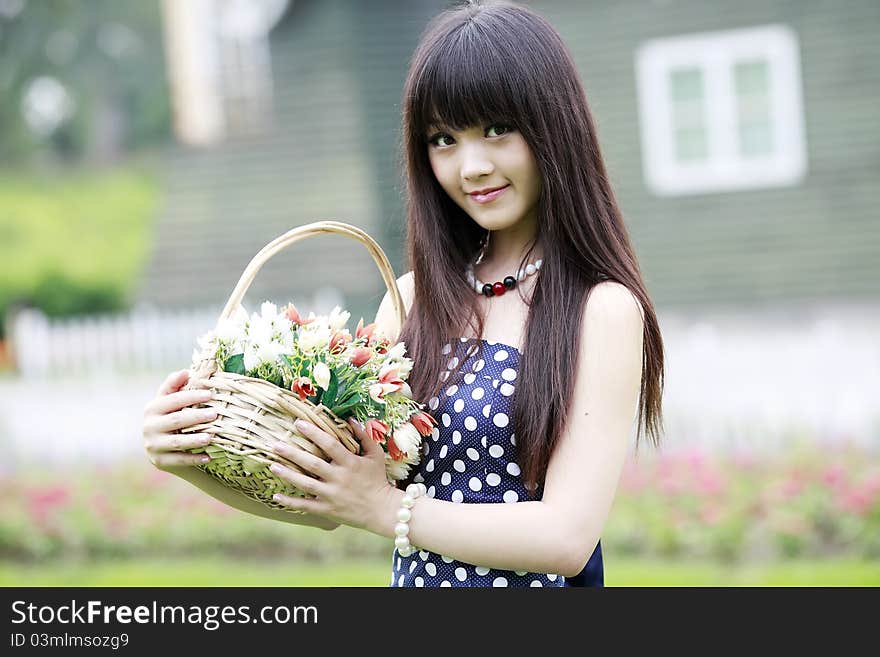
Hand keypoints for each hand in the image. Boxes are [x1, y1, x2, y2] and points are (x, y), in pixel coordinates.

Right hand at [142, 369, 216, 472]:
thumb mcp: (171, 402)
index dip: (191, 396)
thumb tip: (186, 371)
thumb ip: (175, 386)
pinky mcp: (159, 462)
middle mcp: (149, 427)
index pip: (172, 400)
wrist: (164, 450)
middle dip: (196, 416)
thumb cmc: (173, 419)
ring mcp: (153, 446)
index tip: (210, 394)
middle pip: (176, 420)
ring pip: (177, 442)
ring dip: (195, 439)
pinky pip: (179, 461)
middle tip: (215, 413)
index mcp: (152, 409)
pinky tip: (209, 457)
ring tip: (211, 437)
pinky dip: (194, 459)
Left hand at [268, 417, 396, 533]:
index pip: (330, 444)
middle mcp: (339, 478)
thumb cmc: (378, 479)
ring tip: (272, 465)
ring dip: (288, 475)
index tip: (298, 423)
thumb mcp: (375, 455)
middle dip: (293, 453)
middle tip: (276, 445)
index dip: (314, 432)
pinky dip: (290, 502)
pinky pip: (306, 506)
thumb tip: (350, 420)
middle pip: (312, 464)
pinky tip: (276, 495)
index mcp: (351, 463)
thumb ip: (364, 436)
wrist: (382, 510)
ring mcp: (332, 495)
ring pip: (305, 484)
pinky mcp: (327, 510)